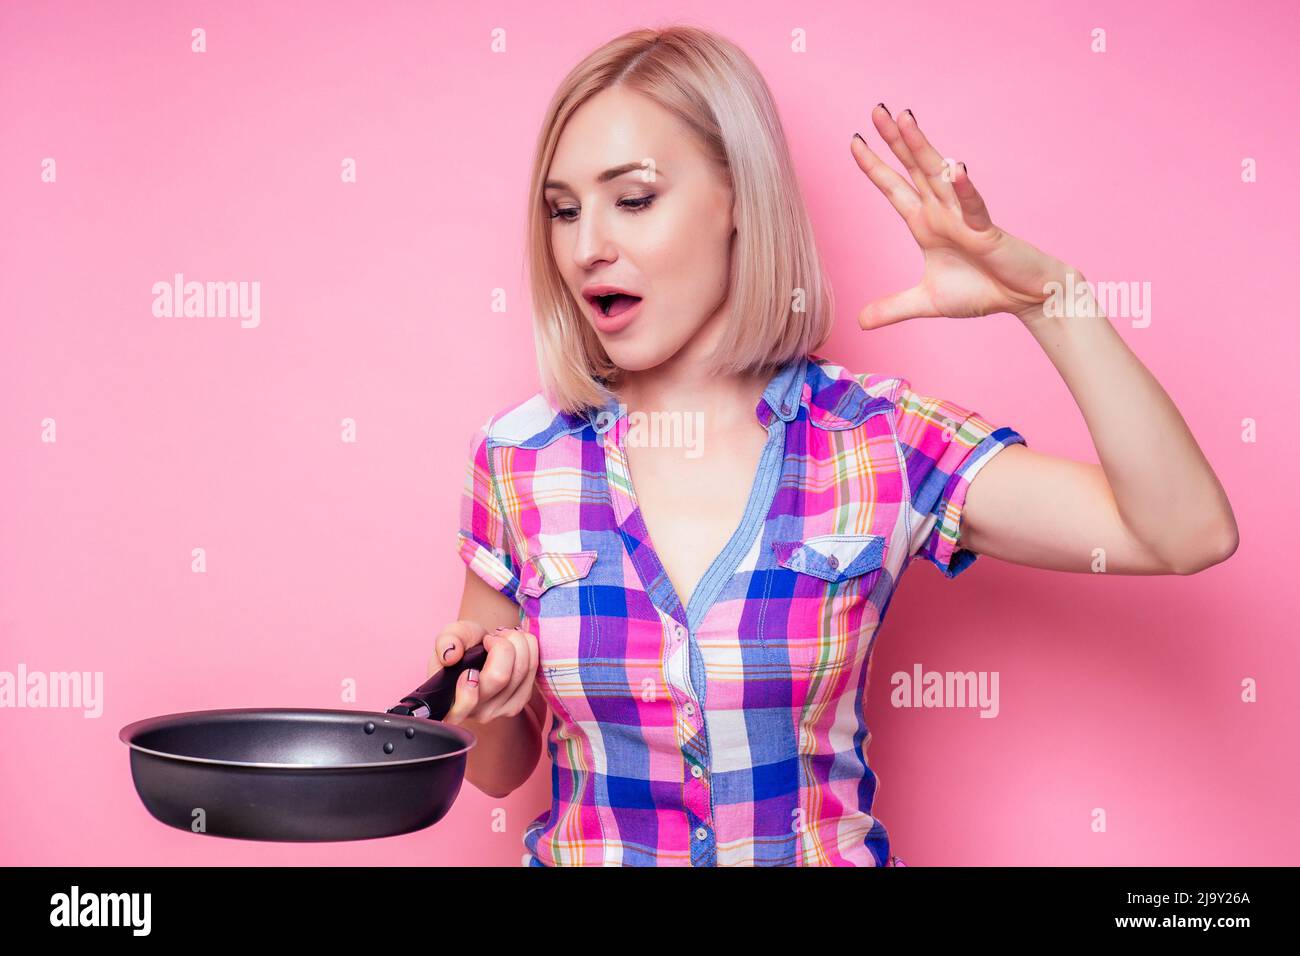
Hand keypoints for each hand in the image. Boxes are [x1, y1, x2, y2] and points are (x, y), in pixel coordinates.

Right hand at [427, 620, 537, 725]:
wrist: (480, 651)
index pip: (466, 702)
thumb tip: (450, 655)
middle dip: (500, 645)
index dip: (468, 684)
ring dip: (516, 642)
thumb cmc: (461, 648)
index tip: (469, 667)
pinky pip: (534, 668)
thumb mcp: (448, 638)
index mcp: (453, 705)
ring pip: (521, 670)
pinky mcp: (522, 699)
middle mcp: (478, 713)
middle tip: (491, 637)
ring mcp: (503, 709)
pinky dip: (529, 647)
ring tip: (502, 637)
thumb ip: (445, 642)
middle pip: (500, 676)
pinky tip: (515, 643)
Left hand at [849, 104, 1075, 326]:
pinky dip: (965, 190)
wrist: (1025, 299)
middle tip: (875, 109)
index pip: (894, 188)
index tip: (853, 141)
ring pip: (940, 177)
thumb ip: (892, 308)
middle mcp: (942, 213)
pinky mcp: (987, 232)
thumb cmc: (981, 291)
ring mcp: (964, 218)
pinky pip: (975, 208)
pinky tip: (956, 170)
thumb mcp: (926, 303)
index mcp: (925, 224)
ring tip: (905, 119)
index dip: (874, 166)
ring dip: (922, 148)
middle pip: (913, 169)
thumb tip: (859, 321)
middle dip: (894, 140)